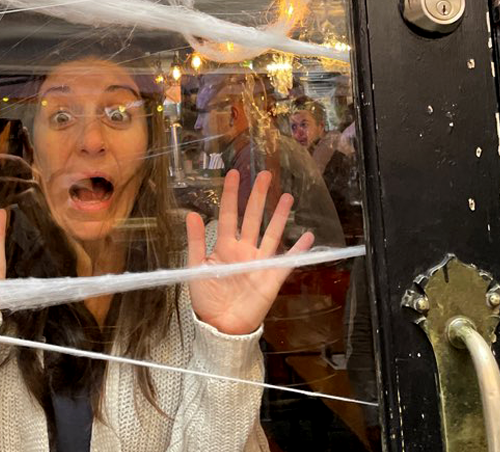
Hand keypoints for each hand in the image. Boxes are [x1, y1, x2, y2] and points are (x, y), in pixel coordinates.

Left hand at [186, 169, 313, 334]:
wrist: (220, 326)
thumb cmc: (206, 298)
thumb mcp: (196, 268)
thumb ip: (196, 242)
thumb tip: (192, 214)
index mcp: (224, 246)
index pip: (229, 215)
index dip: (231, 195)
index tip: (234, 174)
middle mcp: (244, 250)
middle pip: (253, 218)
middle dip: (258, 196)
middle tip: (265, 174)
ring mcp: (260, 262)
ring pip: (272, 233)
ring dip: (279, 216)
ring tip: (287, 196)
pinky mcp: (272, 278)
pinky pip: (287, 261)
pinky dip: (298, 250)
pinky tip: (308, 236)